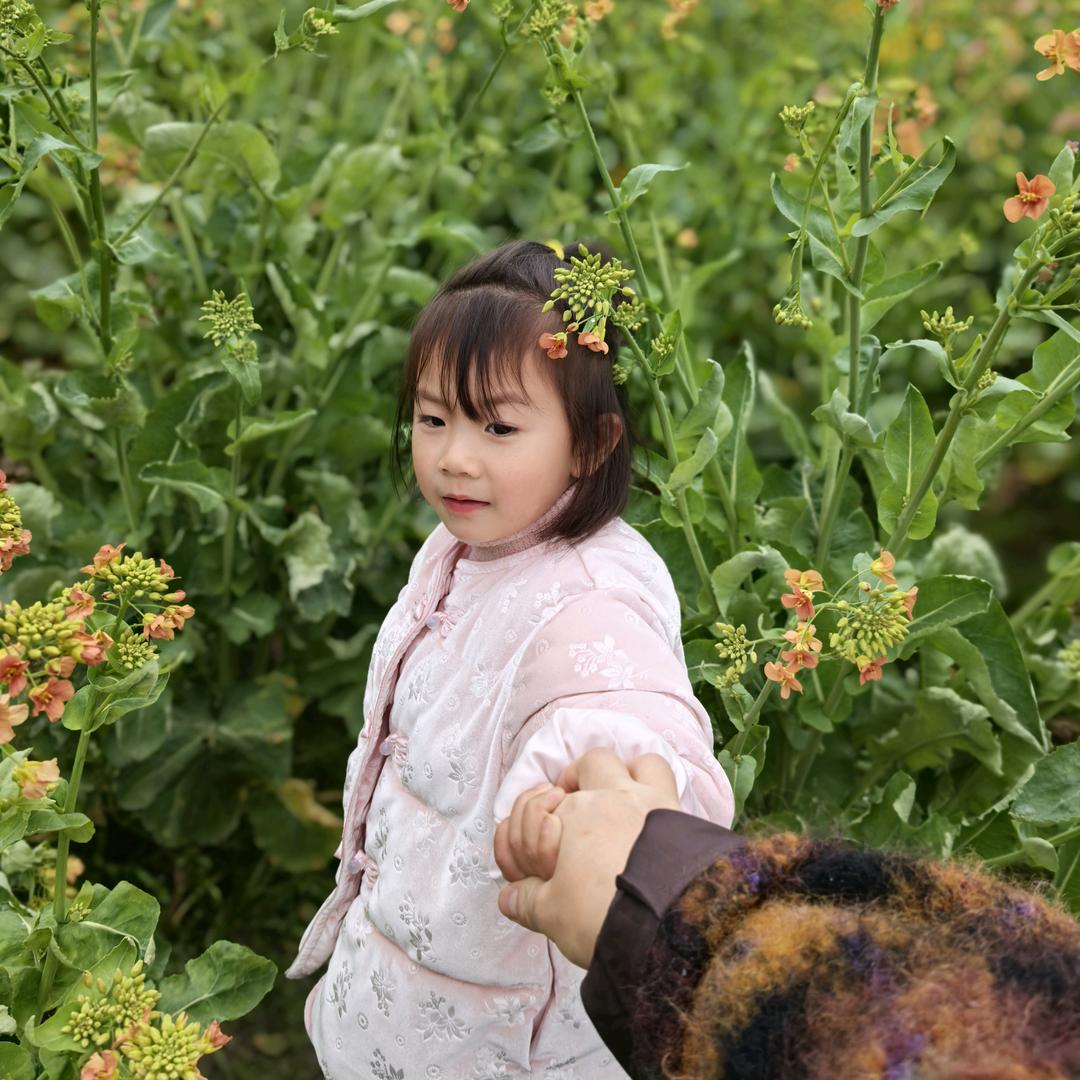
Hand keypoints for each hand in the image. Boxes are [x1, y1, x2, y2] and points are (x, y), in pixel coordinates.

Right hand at [493, 749, 678, 968]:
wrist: (663, 927)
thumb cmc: (601, 915)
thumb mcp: (552, 914)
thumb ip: (527, 900)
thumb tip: (510, 898)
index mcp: (575, 815)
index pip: (545, 808)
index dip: (536, 828)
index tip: (543, 853)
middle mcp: (613, 797)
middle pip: (594, 763)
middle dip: (582, 776)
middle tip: (576, 802)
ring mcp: (652, 803)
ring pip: (642, 763)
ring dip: (629, 774)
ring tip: (621, 799)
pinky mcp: (683, 820)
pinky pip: (672, 785)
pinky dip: (660, 793)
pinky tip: (653, 820)